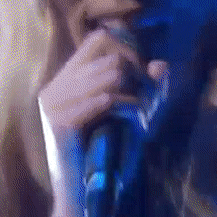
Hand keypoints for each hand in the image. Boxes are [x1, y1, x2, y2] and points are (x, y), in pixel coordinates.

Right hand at [39, 27, 167, 133]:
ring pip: (111, 76)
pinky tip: (125, 113)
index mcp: (68, 73)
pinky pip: (103, 100)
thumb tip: (160, 66)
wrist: (73, 178)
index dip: (124, 49)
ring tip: (136, 106)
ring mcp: (56, 101)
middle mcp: (58, 82)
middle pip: (112, 60)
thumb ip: (136, 80)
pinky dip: (120, 104)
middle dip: (133, 75)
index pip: (98, 38)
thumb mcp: (114, 102)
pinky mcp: (60, 120)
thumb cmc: (94, 138)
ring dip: (130, 91)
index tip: (136, 70)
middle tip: (140, 93)